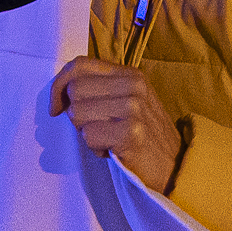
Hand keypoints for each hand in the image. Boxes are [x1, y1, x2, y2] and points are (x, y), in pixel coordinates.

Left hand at [50, 59, 184, 191]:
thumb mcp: (127, 101)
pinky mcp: (131, 133)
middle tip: (95, 129)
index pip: (79, 65)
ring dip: (86, 132)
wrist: (175, 166)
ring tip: (107, 139)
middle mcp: (133, 85)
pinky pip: (89, 135)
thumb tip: (60, 91)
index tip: (56, 106)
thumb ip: (100, 89)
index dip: (59, 84)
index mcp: (130, 74)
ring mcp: (133, 108)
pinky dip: (95, 148)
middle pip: (74, 90)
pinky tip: (112, 150)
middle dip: (75, 114)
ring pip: (77, 112)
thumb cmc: (144, 136)